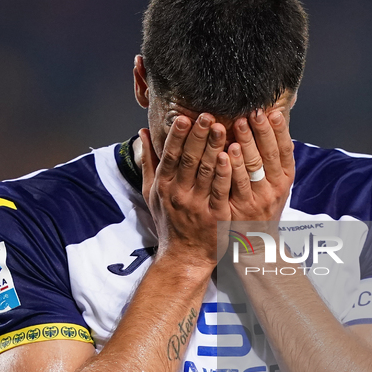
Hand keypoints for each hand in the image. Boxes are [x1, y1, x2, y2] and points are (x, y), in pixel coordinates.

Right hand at [140, 115, 231, 267]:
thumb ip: (148, 162)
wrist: (183, 257)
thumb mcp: (151, 193)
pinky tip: (230, 156)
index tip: (184, 117)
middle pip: (189, 160)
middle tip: (207, 114)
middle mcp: (178, 194)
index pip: (170, 155)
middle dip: (198, 136)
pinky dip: (224, 173)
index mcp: (164, 185)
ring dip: (213, 148)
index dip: (177, 135)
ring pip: (206, 172)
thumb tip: (141, 132)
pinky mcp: (215, 216)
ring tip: (222, 127)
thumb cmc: (169, 222)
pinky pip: (220, 191)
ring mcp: (197, 205)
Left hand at [224, 109, 294, 222]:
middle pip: (269, 155)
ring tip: (239, 124)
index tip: (272, 112)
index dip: (279, 131)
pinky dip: (231, 168)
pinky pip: (235, 185)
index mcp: (285, 178)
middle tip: (252, 112)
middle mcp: (275, 188)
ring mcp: (257, 199)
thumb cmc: (263, 206)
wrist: (256, 243)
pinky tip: (224, 152)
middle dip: (261, 131)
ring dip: (246, 144)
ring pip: (253, 168)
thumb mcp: (275, 184)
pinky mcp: (239, 209)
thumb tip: (274, 124)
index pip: (284, 150)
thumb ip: (274, 159)